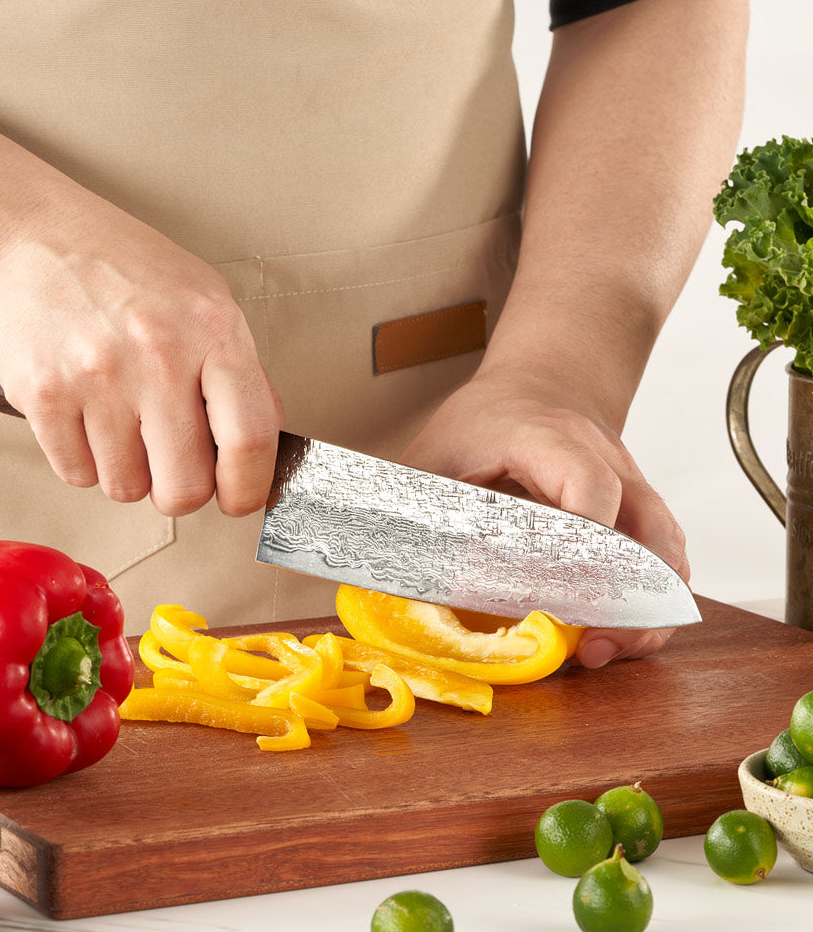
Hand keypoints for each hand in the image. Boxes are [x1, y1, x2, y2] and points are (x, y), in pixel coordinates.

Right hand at [0, 194, 282, 515]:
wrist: (31, 234)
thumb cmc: (124, 269)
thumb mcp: (206, 301)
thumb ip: (240, 373)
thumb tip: (263, 448)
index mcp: (213, 331)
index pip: (251, 439)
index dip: (248, 488)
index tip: (237, 498)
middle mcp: (159, 355)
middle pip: (184, 488)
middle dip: (179, 492)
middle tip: (170, 467)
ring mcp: (98, 377)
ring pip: (126, 489)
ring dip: (127, 472)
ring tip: (121, 423)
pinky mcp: (43, 394)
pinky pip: (77, 474)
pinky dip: (83, 460)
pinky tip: (85, 416)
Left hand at [397, 369, 687, 668]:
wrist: (543, 381)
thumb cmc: (484, 418)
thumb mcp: (435, 450)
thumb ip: (410, 504)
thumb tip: (367, 569)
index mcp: (548, 437)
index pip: (587, 484)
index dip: (582, 542)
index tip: (559, 597)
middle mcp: (605, 458)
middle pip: (644, 530)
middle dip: (623, 598)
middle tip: (589, 649)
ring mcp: (631, 483)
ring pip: (666, 551)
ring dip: (646, 609)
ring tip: (607, 652)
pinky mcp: (640, 509)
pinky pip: (663, 558)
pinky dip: (649, 600)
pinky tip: (620, 635)